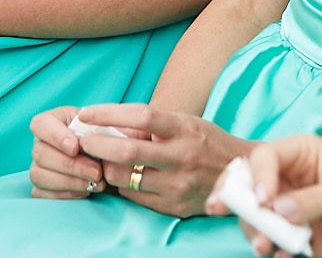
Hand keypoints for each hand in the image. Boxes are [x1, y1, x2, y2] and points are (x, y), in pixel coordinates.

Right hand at [27, 106, 112, 199]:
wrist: (108, 159)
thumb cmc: (103, 137)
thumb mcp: (102, 126)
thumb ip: (96, 128)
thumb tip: (94, 140)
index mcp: (51, 122)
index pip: (41, 124)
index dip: (56, 136)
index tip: (75, 147)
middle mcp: (40, 143)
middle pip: (40, 153)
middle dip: (71, 165)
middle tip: (96, 171)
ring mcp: (37, 167)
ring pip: (39, 175)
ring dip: (70, 181)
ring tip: (95, 182)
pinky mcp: (40, 188)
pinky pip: (43, 194)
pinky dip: (66, 194)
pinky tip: (86, 191)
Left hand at [71, 103, 247, 218]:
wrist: (239, 173)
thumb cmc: (207, 142)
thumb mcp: (187, 123)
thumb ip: (154, 125)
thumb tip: (112, 125)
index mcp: (185, 129)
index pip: (141, 116)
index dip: (109, 113)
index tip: (87, 113)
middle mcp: (182, 157)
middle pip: (127, 152)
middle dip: (97, 145)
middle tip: (81, 141)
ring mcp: (178, 185)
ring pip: (126, 178)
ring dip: (105, 167)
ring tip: (97, 158)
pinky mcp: (174, 207)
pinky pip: (135, 197)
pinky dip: (122, 185)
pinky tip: (120, 176)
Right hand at [219, 134, 321, 257]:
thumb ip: (316, 198)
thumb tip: (279, 208)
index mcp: (303, 155)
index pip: (265, 156)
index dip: (256, 175)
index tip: (263, 200)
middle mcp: (290, 180)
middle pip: (246, 185)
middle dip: (234, 198)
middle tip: (224, 210)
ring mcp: (289, 211)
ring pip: (252, 217)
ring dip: (252, 230)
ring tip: (266, 246)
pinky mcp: (293, 239)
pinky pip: (269, 244)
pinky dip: (270, 250)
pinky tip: (285, 256)